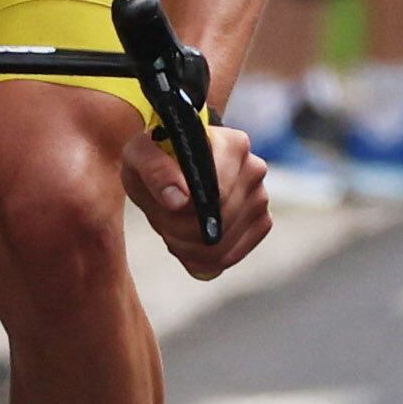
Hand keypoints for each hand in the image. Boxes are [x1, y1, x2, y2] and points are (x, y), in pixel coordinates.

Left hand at [125, 120, 271, 278]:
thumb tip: (179, 199)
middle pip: (217, 221)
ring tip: (173, 228)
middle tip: (162, 220)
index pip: (217, 192)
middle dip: (180, 230)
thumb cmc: (158, 158)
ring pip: (221, 245)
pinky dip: (202, 259)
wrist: (172, 169)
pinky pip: (229, 257)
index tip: (167, 205)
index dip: (185, 210)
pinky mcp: (261, 223)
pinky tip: (188, 243)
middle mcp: (254, 169)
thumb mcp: (141, 155)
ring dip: (187, 246)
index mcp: (232, 144)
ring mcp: (261, 198)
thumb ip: (154, 169)